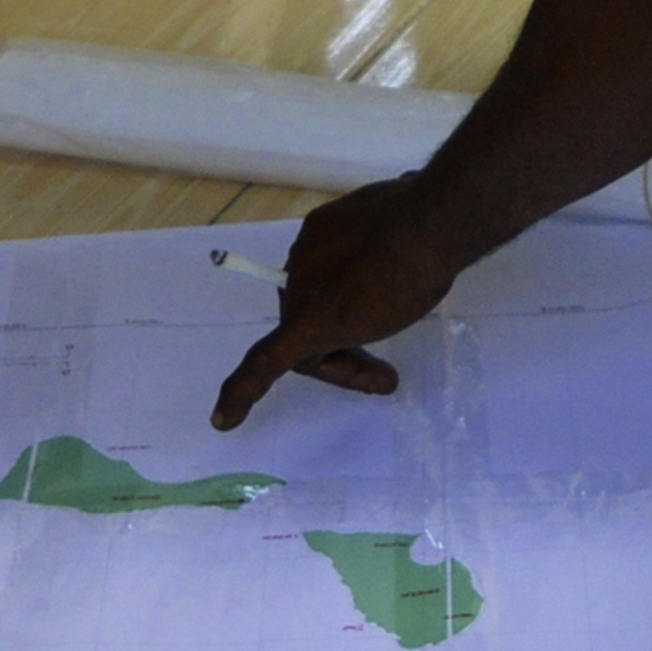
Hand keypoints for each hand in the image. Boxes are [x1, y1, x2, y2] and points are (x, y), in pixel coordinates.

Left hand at [211, 179, 459, 431]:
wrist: (425, 229)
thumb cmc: (426, 232)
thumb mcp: (403, 241)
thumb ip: (390, 251)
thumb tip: (401, 251)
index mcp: (322, 236)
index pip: (324, 279)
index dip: (347, 304)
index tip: (377, 311)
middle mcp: (305, 258)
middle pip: (314, 310)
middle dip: (344, 343)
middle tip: (383, 370)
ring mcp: (304, 289)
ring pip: (310, 337)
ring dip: (342, 364)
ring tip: (383, 378)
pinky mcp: (307, 325)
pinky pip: (267, 361)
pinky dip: (243, 390)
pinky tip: (225, 421)